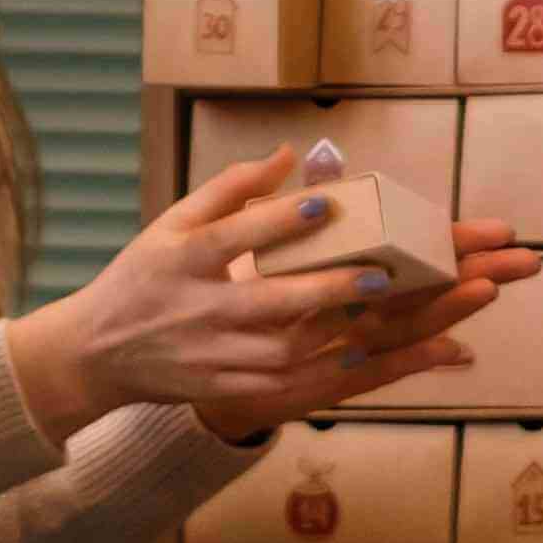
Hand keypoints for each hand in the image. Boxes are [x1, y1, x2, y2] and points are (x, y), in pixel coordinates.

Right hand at [2, 152, 504, 438]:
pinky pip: (315, 386)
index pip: (237, 236)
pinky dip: (363, 373)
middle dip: (343, 288)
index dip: (282, 221)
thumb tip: (292, 152)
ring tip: (439, 308)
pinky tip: (407, 354)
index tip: (328, 201)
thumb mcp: (173, 222)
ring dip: (371, 332)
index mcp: (187, 260)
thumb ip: (232, 187)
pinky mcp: (248, 391)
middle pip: (284, 301)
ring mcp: (230, 359)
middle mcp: (211, 312)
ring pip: (309, 350)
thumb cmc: (146, 276)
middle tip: (397, 271)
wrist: (103, 356)